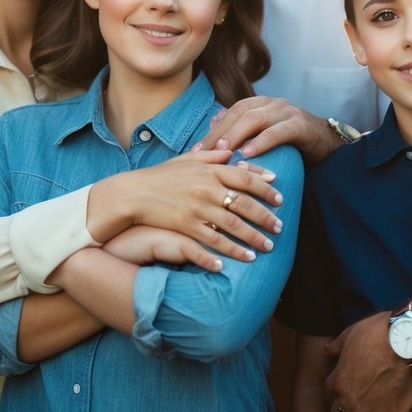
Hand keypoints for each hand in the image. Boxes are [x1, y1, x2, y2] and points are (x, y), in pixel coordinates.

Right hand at [86, 149, 283, 263]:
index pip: (245, 178)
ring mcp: (197, 208)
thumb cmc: (158, 176)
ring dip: (254, 237)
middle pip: (245, 203)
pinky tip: (245, 258)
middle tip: (280, 226)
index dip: (265, 187)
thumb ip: (209, 155)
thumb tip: (230, 152)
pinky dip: (232, 251)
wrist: (131, 194)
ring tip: (268, 246)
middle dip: (265, 216)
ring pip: (234, 225)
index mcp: (209, 170)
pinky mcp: (187, 226)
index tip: (280, 196)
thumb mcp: (185, 159)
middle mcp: (207, 188)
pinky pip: (215, 241)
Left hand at [194, 96, 340, 163]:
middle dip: (219, 133)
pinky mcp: (300, 125)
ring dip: (236, 134)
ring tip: (222, 151)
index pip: (230, 113)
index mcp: (260, 104)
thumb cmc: (292, 144)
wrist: (328, 146)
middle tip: (203, 154)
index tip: (195, 152)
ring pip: (256, 118)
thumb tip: (212, 125)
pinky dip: (262, 141)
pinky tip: (249, 153)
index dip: (212, 131)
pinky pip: (278, 131)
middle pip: (239, 113)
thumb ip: (242, 129)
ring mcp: (287, 112)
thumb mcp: (264, 136)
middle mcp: (272, 104)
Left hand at [324, 312, 411, 411]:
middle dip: (343, 410)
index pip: (329, 396)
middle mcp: (348, 401)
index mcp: (338, 382)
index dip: (337, 393)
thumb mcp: (351, 333)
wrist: (408, 343)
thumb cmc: (380, 335)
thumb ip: (336, 347)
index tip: (346, 390)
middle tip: (356, 403)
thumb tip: (328, 350)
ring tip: (367, 410)